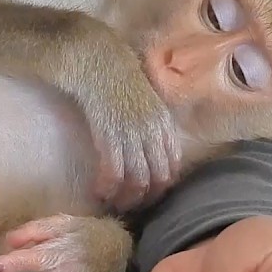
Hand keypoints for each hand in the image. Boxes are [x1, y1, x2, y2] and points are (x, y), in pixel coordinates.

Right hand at [83, 45, 182, 212]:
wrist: (100, 63)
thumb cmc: (120, 81)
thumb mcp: (146, 103)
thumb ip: (153, 126)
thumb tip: (151, 152)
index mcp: (164, 125)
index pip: (172, 165)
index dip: (162, 185)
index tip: (149, 195)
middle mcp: (153, 133)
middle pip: (157, 177)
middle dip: (145, 198)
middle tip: (130, 207)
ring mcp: (132, 136)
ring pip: (137, 179)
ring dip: (125, 197)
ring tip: (113, 203)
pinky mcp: (110, 137)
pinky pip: (114, 171)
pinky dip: (108, 187)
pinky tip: (99, 191)